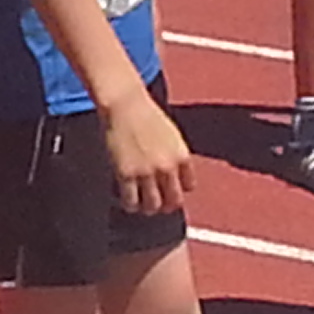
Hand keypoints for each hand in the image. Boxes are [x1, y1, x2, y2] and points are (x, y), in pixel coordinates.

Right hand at [104, 86, 192, 216]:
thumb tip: (172, 175)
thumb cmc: (146, 116)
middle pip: (173, 200)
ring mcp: (146, 172)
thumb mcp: (171, 135)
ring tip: (142, 205)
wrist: (125, 105)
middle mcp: (167, 167)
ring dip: (148, 208)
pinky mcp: (126, 174)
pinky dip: (130, 205)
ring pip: (152, 205)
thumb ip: (174, 156)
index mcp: (182, 156)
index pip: (189, 186)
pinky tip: (128, 201)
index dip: (179, 190)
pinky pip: (131, 201)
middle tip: (158, 204)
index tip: (171, 191)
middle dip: (166, 205)